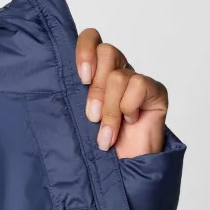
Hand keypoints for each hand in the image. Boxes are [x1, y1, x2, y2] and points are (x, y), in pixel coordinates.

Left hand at [75, 28, 167, 159]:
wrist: (122, 170)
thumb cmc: (97, 144)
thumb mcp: (76, 117)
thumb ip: (71, 95)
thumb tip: (54, 81)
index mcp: (95, 72)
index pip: (91, 39)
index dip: (85, 50)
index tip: (82, 78)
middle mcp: (116, 72)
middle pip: (106, 52)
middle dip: (96, 89)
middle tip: (91, 116)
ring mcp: (136, 82)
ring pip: (118, 75)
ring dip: (109, 108)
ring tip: (106, 132)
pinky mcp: (155, 92)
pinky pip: (138, 85)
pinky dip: (128, 108)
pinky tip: (130, 122)